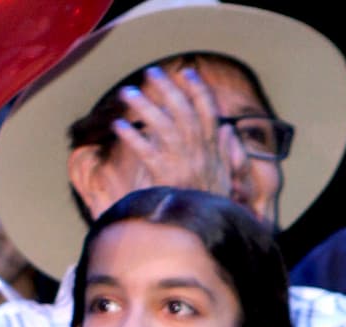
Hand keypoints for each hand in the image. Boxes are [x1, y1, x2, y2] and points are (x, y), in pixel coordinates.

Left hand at [111, 64, 231, 199]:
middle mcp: (200, 152)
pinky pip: (147, 152)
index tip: (187, 72)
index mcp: (213, 150)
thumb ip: (226, 152)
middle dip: (167, 89)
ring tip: (127, 92)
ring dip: (145, 107)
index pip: (209, 111)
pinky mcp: (166, 179)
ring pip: (164, 126)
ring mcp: (183, 164)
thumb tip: (226, 129)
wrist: (201, 234)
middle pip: (184, 111)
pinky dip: (133, 137)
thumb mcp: (223, 178)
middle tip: (150, 72)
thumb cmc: (210, 206)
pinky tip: (119, 126)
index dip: (199, 90)